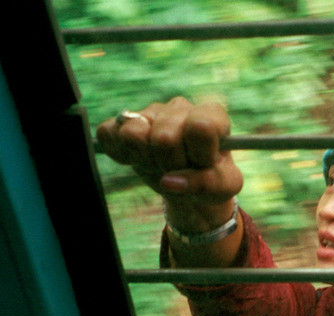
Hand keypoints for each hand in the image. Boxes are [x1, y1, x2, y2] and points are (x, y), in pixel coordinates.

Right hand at [96, 97, 242, 232]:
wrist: (190, 186)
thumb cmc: (212, 180)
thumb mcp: (223, 188)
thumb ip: (208, 184)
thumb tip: (169, 182)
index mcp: (211, 116)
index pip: (200, 128)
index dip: (198, 154)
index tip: (202, 163)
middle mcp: (180, 107)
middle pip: (164, 138)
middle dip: (171, 164)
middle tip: (180, 167)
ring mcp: (149, 111)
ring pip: (133, 133)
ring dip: (145, 160)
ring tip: (160, 163)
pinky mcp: (122, 120)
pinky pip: (108, 133)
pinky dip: (121, 155)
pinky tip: (139, 159)